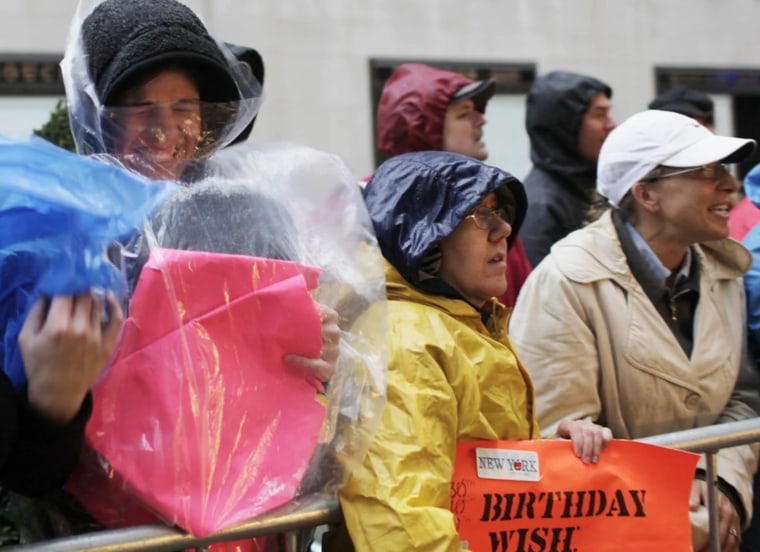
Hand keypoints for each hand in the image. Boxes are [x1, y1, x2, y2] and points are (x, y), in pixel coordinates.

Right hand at [18, 293, 123, 423]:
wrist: (58, 393)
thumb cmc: (39, 365)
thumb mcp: (26, 338)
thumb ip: (36, 312)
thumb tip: (48, 291)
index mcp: (58, 327)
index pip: (66, 293)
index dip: (65, 280)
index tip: (65, 275)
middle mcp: (80, 329)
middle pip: (84, 295)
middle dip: (79, 285)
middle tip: (77, 280)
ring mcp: (97, 337)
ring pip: (98, 304)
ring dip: (92, 294)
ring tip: (87, 289)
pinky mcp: (109, 344)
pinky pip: (117, 319)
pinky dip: (114, 305)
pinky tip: (108, 297)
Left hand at [285, 302, 339, 382]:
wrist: (295, 360)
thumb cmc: (296, 332)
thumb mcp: (298, 314)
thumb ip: (301, 298)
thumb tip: (302, 280)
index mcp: (330, 320)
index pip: (331, 315)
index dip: (319, 314)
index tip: (300, 313)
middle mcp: (335, 336)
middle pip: (334, 332)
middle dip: (316, 332)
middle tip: (294, 331)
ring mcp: (334, 353)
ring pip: (329, 350)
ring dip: (309, 348)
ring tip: (287, 346)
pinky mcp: (329, 369)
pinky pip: (320, 366)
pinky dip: (304, 362)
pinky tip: (289, 359)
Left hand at [555, 419, 612, 463]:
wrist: (568, 447)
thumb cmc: (562, 448)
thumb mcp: (558, 446)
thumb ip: (560, 446)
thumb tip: (564, 450)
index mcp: (567, 425)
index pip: (575, 429)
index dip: (578, 441)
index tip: (578, 454)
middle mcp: (579, 423)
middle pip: (587, 431)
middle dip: (587, 448)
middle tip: (586, 461)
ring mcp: (591, 425)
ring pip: (597, 432)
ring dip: (596, 448)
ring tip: (594, 460)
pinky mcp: (601, 430)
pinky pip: (607, 432)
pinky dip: (606, 442)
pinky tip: (603, 451)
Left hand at [691, 479, 740, 551]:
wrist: (723, 478)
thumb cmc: (706, 483)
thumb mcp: (698, 485)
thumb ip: (694, 495)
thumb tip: (691, 506)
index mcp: (719, 507)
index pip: (716, 531)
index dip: (709, 543)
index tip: (700, 550)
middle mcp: (730, 515)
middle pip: (726, 539)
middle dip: (715, 549)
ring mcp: (735, 519)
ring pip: (734, 540)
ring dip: (725, 550)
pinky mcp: (738, 521)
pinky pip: (737, 537)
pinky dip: (732, 547)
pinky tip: (723, 550)